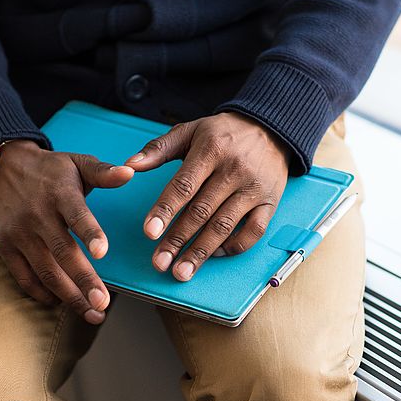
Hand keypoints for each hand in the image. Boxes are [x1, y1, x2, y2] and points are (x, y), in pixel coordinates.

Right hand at [0, 140, 133, 323]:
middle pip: (62, 253)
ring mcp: (19, 234)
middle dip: (84, 281)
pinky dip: (41, 293)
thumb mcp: (77, 162)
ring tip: (91, 313)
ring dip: (69, 295)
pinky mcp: (4, 246)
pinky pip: (23, 276)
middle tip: (102, 303)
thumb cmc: (49, 169)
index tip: (103, 252)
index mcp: (60, 194)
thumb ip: (103, 172)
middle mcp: (38, 215)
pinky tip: (61, 303)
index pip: (77, 215)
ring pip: (45, 271)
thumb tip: (130, 172)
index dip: (90, 234)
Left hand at [125, 112, 289, 279]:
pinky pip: (254, 232)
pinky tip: (214, 254)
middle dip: (178, 240)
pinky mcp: (270, 203)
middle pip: (202, 211)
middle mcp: (234, 170)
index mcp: (211, 150)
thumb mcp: (190, 131)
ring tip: (182, 271)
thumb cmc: (225, 134)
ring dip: (201, 252)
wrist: (271, 129)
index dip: (165, 211)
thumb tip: (129, 165)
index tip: (150, 232)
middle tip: (159, 262)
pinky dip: (233, 246)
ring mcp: (254, 189)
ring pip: (225, 226)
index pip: (184, 186)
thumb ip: (158, 148)